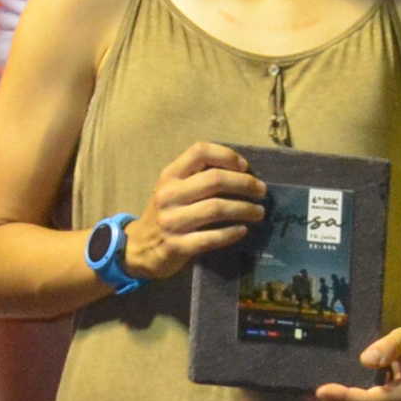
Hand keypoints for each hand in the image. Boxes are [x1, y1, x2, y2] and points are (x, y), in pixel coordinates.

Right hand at [128, 143, 266, 278]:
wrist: (138, 248)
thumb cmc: (167, 214)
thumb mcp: (173, 189)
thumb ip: (197, 178)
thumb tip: (243, 172)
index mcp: (170, 176)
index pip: (200, 152)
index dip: (226, 155)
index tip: (245, 166)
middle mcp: (168, 195)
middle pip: (215, 180)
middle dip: (245, 184)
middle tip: (261, 191)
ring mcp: (171, 221)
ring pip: (216, 208)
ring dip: (244, 209)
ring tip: (259, 212)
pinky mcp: (177, 246)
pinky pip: (211, 238)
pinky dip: (231, 233)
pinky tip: (242, 231)